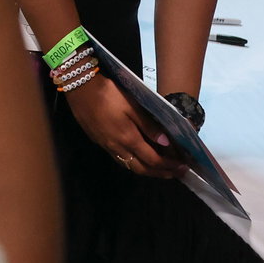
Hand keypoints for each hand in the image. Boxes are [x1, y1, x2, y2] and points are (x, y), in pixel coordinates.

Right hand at [65, 76, 186, 178]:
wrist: (80, 89)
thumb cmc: (109, 94)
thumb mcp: (131, 106)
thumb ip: (148, 126)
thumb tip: (166, 143)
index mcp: (128, 138)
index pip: (152, 160)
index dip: (169, 165)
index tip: (183, 166)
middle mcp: (118, 148)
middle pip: (142, 169)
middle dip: (160, 173)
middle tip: (175, 173)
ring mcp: (107, 147)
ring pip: (130, 167)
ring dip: (148, 171)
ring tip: (161, 169)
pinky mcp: (100, 143)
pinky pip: (121, 160)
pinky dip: (135, 164)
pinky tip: (139, 159)